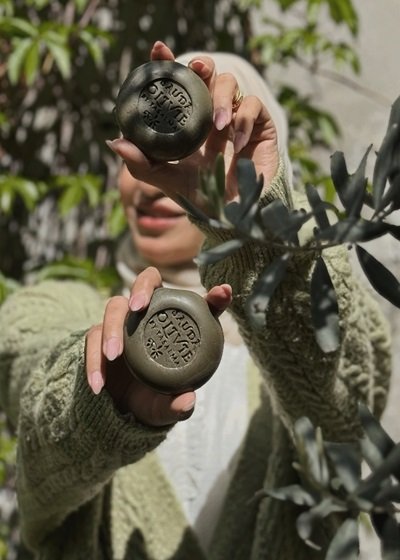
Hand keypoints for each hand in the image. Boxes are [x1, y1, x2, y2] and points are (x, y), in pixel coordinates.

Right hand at [85, 266, 231, 426]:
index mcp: (177, 324)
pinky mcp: (100, 336)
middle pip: (146, 281)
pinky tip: (98, 384)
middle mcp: (151, 315)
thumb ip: (178, 405)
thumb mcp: (168, 405)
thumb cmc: (155, 398)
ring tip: (114, 355)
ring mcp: (124, 322)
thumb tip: (187, 401)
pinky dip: (94, 359)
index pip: (200, 304)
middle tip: (138, 307)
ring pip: (114, 307)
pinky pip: (92, 338)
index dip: (214, 296)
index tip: (223, 293)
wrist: (123, 411)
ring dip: (113, 328)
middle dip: (142, 288)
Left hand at [106, 40, 278, 211]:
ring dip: (222, 98)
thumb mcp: (166, 180)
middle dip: (202, 65)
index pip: (179, 86)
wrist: (235, 215)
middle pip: (207, 73)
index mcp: (189, 121)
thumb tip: (115, 142)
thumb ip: (141, 164)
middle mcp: (211, 114)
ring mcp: (236, 117)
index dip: (169, 64)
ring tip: (217, 125)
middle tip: (196, 69)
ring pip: (230, 83)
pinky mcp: (260, 125)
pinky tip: (236, 145)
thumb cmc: (202, 196)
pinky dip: (243, 120)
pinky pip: (253, 106)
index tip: (158, 50)